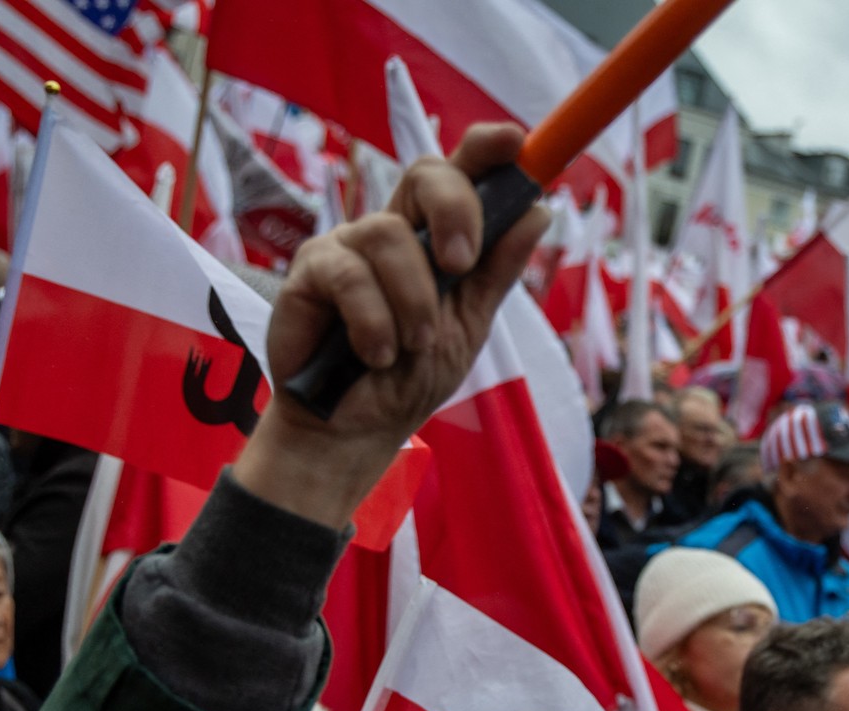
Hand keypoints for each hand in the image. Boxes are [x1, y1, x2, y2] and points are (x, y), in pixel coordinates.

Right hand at [243, 123, 550, 529]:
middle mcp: (392, 230)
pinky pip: (348, 274)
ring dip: (413, 300)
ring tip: (411, 347)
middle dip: (454, 210)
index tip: (516, 141)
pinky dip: (373, 321)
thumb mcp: (467, 326)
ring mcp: (348, 245)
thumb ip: (497, 271)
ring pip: (389, 235)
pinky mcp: (309, 271)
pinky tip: (375, 354)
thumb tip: (539, 211)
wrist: (357, 430)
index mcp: (434, 239)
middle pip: (425, 173)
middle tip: (462, 265)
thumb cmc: (409, 377)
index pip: (460, 175)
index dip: (486, 149)